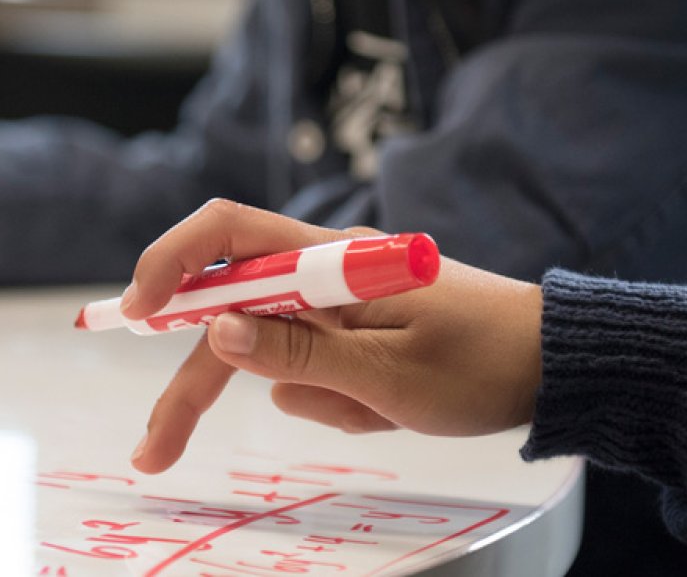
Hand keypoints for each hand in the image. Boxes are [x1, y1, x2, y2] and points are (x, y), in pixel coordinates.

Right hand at [121, 199, 544, 473]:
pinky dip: (340, 404)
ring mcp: (338, 308)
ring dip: (313, 399)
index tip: (134, 313)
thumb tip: (217, 332)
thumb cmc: (481, 362)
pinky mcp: (353, 338)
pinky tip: (389, 409)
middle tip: (155, 450)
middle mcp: (324, 275)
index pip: (228, 235)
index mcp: (330, 262)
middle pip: (232, 317)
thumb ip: (300, 353)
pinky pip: (315, 379)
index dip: (169, 263)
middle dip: (197, 383)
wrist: (552, 367)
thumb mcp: (388, 374)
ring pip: (277, 359)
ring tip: (379, 411)